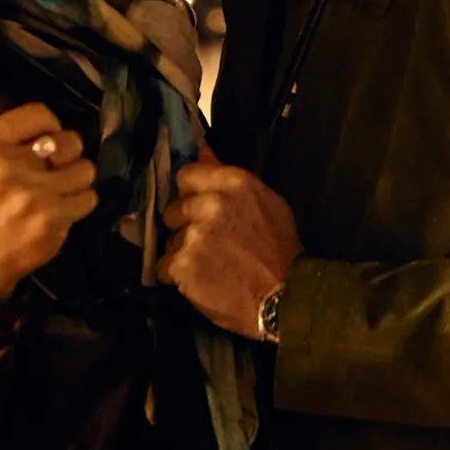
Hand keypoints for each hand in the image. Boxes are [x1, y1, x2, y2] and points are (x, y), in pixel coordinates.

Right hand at [0, 95, 98, 300]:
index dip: (50, 128)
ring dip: (76, 183)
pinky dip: (80, 205)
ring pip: (85, 170)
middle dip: (67, 158)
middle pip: (70, 140)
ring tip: (55, 194)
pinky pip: (88, 197)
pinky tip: (59, 212)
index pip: (41, 113)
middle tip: (49, 174)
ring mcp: (30, 193)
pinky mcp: (51, 217)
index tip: (41, 146)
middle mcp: (6, 165)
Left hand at [159, 150, 300, 337]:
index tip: (200, 207)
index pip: (186, 175)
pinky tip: (200, 281)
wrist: (285, 296)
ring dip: (183, 252)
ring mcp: (193, 235)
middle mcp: (210, 204)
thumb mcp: (267, 202)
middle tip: (209, 243)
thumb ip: (230, 178)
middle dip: (186, 225)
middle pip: (174, 209)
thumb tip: (203, 153)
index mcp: (234, 183)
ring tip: (210, 265)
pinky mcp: (181, 265)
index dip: (191, 193)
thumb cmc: (281, 249)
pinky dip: (177, 276)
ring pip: (170, 239)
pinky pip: (164, 267)